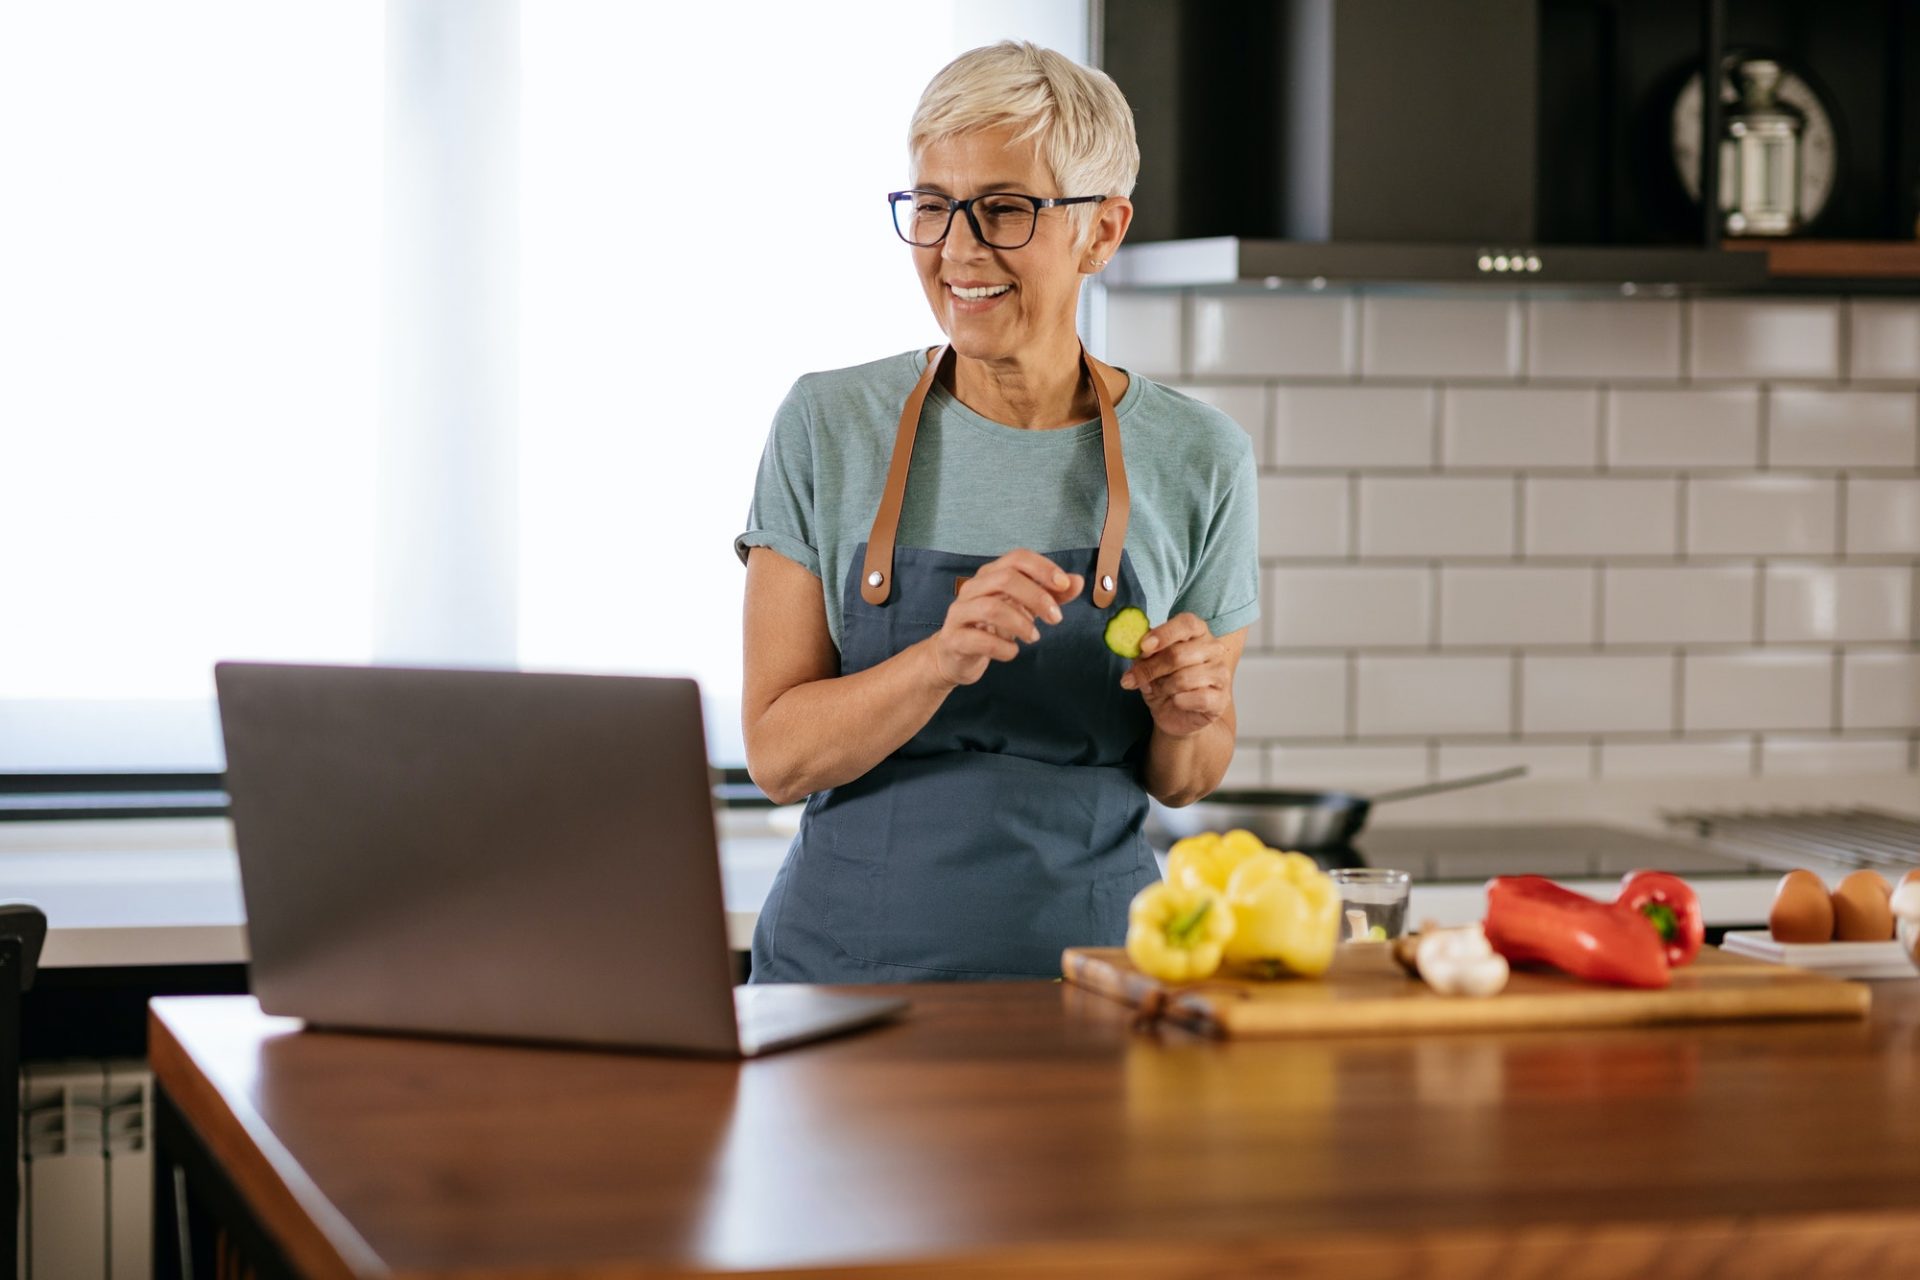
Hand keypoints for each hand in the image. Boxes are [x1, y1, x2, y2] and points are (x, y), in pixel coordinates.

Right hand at [925, 549, 1082, 688]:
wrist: (956, 656)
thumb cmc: (992, 627)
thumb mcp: (1024, 608)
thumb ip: (1050, 595)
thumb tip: (1077, 582)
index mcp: (991, 575)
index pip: (1017, 558)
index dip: (1043, 568)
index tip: (1064, 585)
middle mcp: (972, 588)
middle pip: (1005, 579)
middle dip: (1036, 597)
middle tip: (1056, 619)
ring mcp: (960, 613)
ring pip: (990, 607)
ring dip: (1020, 623)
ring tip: (1034, 637)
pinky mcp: (954, 639)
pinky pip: (979, 640)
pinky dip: (1002, 647)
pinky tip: (1012, 652)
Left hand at [1119, 613, 1230, 737]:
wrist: (1177, 715)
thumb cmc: (1164, 683)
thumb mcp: (1148, 665)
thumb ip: (1144, 654)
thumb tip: (1136, 650)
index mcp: (1197, 631)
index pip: (1186, 623)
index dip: (1163, 634)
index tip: (1143, 646)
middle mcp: (1213, 648)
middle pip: (1178, 654)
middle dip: (1150, 668)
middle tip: (1132, 678)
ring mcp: (1220, 672)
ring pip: (1184, 679)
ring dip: (1162, 687)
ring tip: (1157, 690)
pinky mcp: (1222, 698)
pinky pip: (1198, 698)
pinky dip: (1180, 701)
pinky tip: (1176, 701)